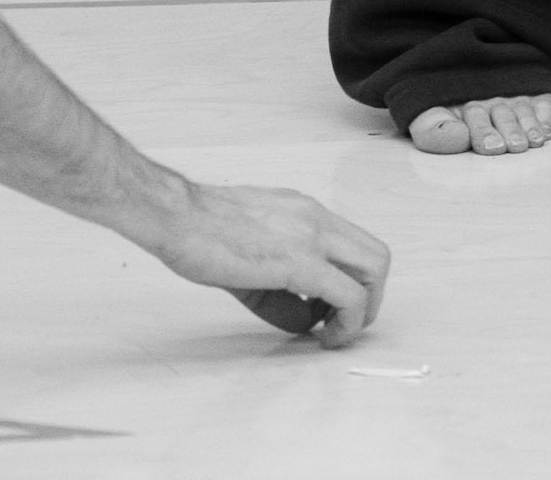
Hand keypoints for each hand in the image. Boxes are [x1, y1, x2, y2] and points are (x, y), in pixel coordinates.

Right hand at [127, 178, 390, 347]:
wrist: (174, 215)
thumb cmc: (199, 231)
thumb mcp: (249, 255)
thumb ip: (280, 287)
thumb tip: (305, 320)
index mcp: (307, 214)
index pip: (354, 246)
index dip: (353, 281)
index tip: (331, 308)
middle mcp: (318, 220)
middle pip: (376, 257)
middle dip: (370, 297)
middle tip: (345, 324)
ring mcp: (313, 236)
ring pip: (373, 270)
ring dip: (363, 309)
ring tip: (335, 332)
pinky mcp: (300, 261)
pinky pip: (347, 294)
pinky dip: (347, 320)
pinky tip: (324, 336)